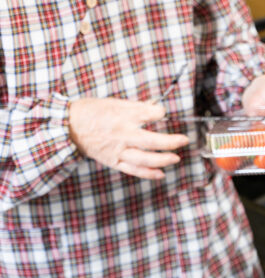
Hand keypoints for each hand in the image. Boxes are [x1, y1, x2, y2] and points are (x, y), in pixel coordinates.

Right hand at [68, 98, 188, 179]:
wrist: (68, 127)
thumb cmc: (91, 112)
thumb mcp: (113, 103)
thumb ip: (136, 107)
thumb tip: (156, 107)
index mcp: (122, 116)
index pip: (148, 114)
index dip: (159, 112)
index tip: (162, 112)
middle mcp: (122, 134)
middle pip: (151, 140)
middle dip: (170, 142)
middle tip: (184, 140)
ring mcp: (118, 150)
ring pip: (144, 158)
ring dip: (163, 160)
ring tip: (176, 158)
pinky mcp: (113, 161)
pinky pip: (133, 169)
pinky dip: (148, 173)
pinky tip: (161, 174)